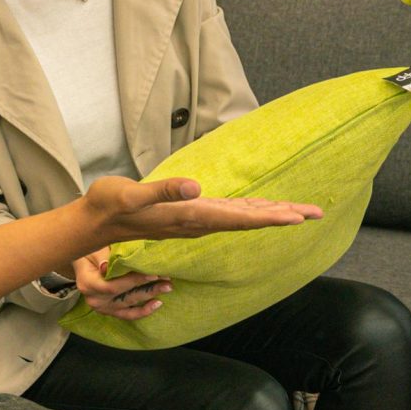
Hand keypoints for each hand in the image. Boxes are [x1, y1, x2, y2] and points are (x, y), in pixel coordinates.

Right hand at [72, 247, 171, 320]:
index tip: (152, 273)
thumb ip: (102, 257)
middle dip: (147, 287)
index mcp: (88, 284)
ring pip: (129, 305)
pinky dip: (143, 311)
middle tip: (167, 280)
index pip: (113, 285)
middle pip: (124, 296)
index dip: (133, 281)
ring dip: (150, 296)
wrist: (83, 264)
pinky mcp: (111, 311)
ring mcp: (103, 307)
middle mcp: (95, 299)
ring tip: (167, 287)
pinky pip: (128, 315)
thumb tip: (108, 265)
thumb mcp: (93, 249)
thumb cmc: (88, 253)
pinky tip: (158, 303)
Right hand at [83, 175, 323, 244]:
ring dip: (271, 213)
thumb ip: (164, 191)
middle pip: (249, 219)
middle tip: (316, 212)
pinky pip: (228, 214)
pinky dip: (250, 210)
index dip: (269, 217)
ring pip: (241, 217)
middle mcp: (198, 221)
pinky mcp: (189, 214)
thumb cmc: (111, 204)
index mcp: (190, 216)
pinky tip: (261, 207)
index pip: (238, 218)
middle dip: (282, 216)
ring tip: (299, 211)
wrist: (94, 221)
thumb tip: (196, 188)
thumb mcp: (132, 194)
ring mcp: (195, 219)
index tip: (297, 218)